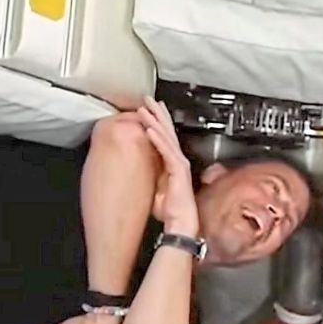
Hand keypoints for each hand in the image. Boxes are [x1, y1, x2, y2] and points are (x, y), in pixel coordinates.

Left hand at [137, 98, 198, 236]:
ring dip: (155, 121)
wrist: (181, 225)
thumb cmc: (171, 211)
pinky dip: (158, 140)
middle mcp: (178, 161)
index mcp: (172, 164)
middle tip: (147, 98)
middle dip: (157, 114)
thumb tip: (140, 169)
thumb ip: (151, 176)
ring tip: (145, 108)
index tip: (149, 110)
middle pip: (168, 132)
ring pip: (167, 138)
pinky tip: (150, 129)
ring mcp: (179, 165)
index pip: (165, 137)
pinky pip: (167, 152)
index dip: (158, 122)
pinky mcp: (178, 171)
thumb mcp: (156, 188)